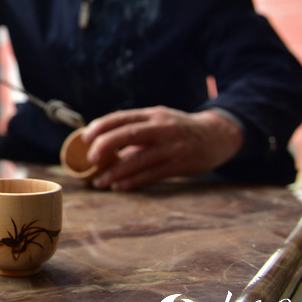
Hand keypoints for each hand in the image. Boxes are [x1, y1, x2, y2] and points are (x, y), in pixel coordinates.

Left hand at [82, 107, 243, 190]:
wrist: (216, 137)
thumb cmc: (179, 130)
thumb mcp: (160, 122)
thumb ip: (136, 131)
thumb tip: (104, 145)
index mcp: (153, 115)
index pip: (122, 117)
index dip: (102, 126)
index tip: (85, 137)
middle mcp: (162, 128)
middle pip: (129, 134)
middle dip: (106, 146)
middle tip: (91, 159)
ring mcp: (172, 147)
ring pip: (138, 159)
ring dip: (116, 172)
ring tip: (100, 182)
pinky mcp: (179, 165)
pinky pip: (151, 175)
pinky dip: (133, 181)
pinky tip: (119, 186)